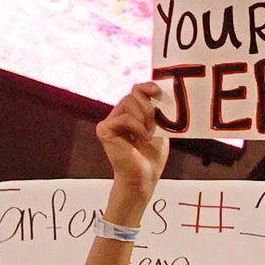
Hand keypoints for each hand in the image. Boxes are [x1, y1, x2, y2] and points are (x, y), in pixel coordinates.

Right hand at [96, 81, 172, 205]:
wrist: (143, 177)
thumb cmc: (151, 157)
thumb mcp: (159, 128)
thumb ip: (157, 111)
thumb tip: (161, 92)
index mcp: (131, 113)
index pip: (136, 91)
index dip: (147, 87)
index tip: (158, 91)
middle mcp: (118, 115)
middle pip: (133, 94)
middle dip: (148, 107)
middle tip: (154, 126)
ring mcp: (110, 122)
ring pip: (128, 102)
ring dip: (144, 117)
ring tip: (148, 134)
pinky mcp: (104, 130)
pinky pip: (123, 117)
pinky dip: (136, 127)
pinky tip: (142, 138)